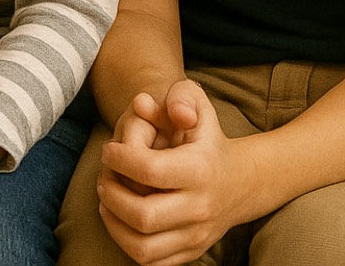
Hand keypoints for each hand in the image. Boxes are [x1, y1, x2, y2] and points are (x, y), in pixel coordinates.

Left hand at [99, 82, 249, 265]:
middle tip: (103, 179)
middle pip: (143, 215)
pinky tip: (120, 220)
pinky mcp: (191, 252)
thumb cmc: (207, 136)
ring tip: (106, 201)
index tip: (109, 149)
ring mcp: (196, 235)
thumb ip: (178, 95)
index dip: (120, 159)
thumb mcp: (198, 103)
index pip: (149, 170)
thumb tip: (145, 103)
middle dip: (113, 196)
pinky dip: (127, 245)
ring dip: (115, 225)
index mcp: (199, 169)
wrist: (241, 182)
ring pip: (144, 247)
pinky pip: (151, 262)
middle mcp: (200, 207)